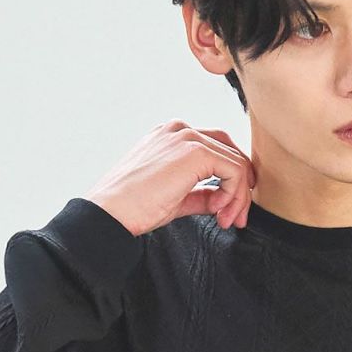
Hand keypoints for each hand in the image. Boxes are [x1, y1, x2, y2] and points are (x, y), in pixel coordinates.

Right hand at [83, 119, 255, 236]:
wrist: (111, 212)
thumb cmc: (132, 207)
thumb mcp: (175, 197)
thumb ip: (200, 194)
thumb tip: (222, 200)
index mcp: (171, 137)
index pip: (216, 149)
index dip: (229, 181)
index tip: (225, 213)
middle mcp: (180, 130)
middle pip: (230, 152)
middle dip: (239, 189)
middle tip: (235, 219)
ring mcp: (187, 137)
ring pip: (236, 163)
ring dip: (238, 197)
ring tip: (225, 220)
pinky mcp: (195, 152)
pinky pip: (234, 170)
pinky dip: (234, 194)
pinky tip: (218, 212)